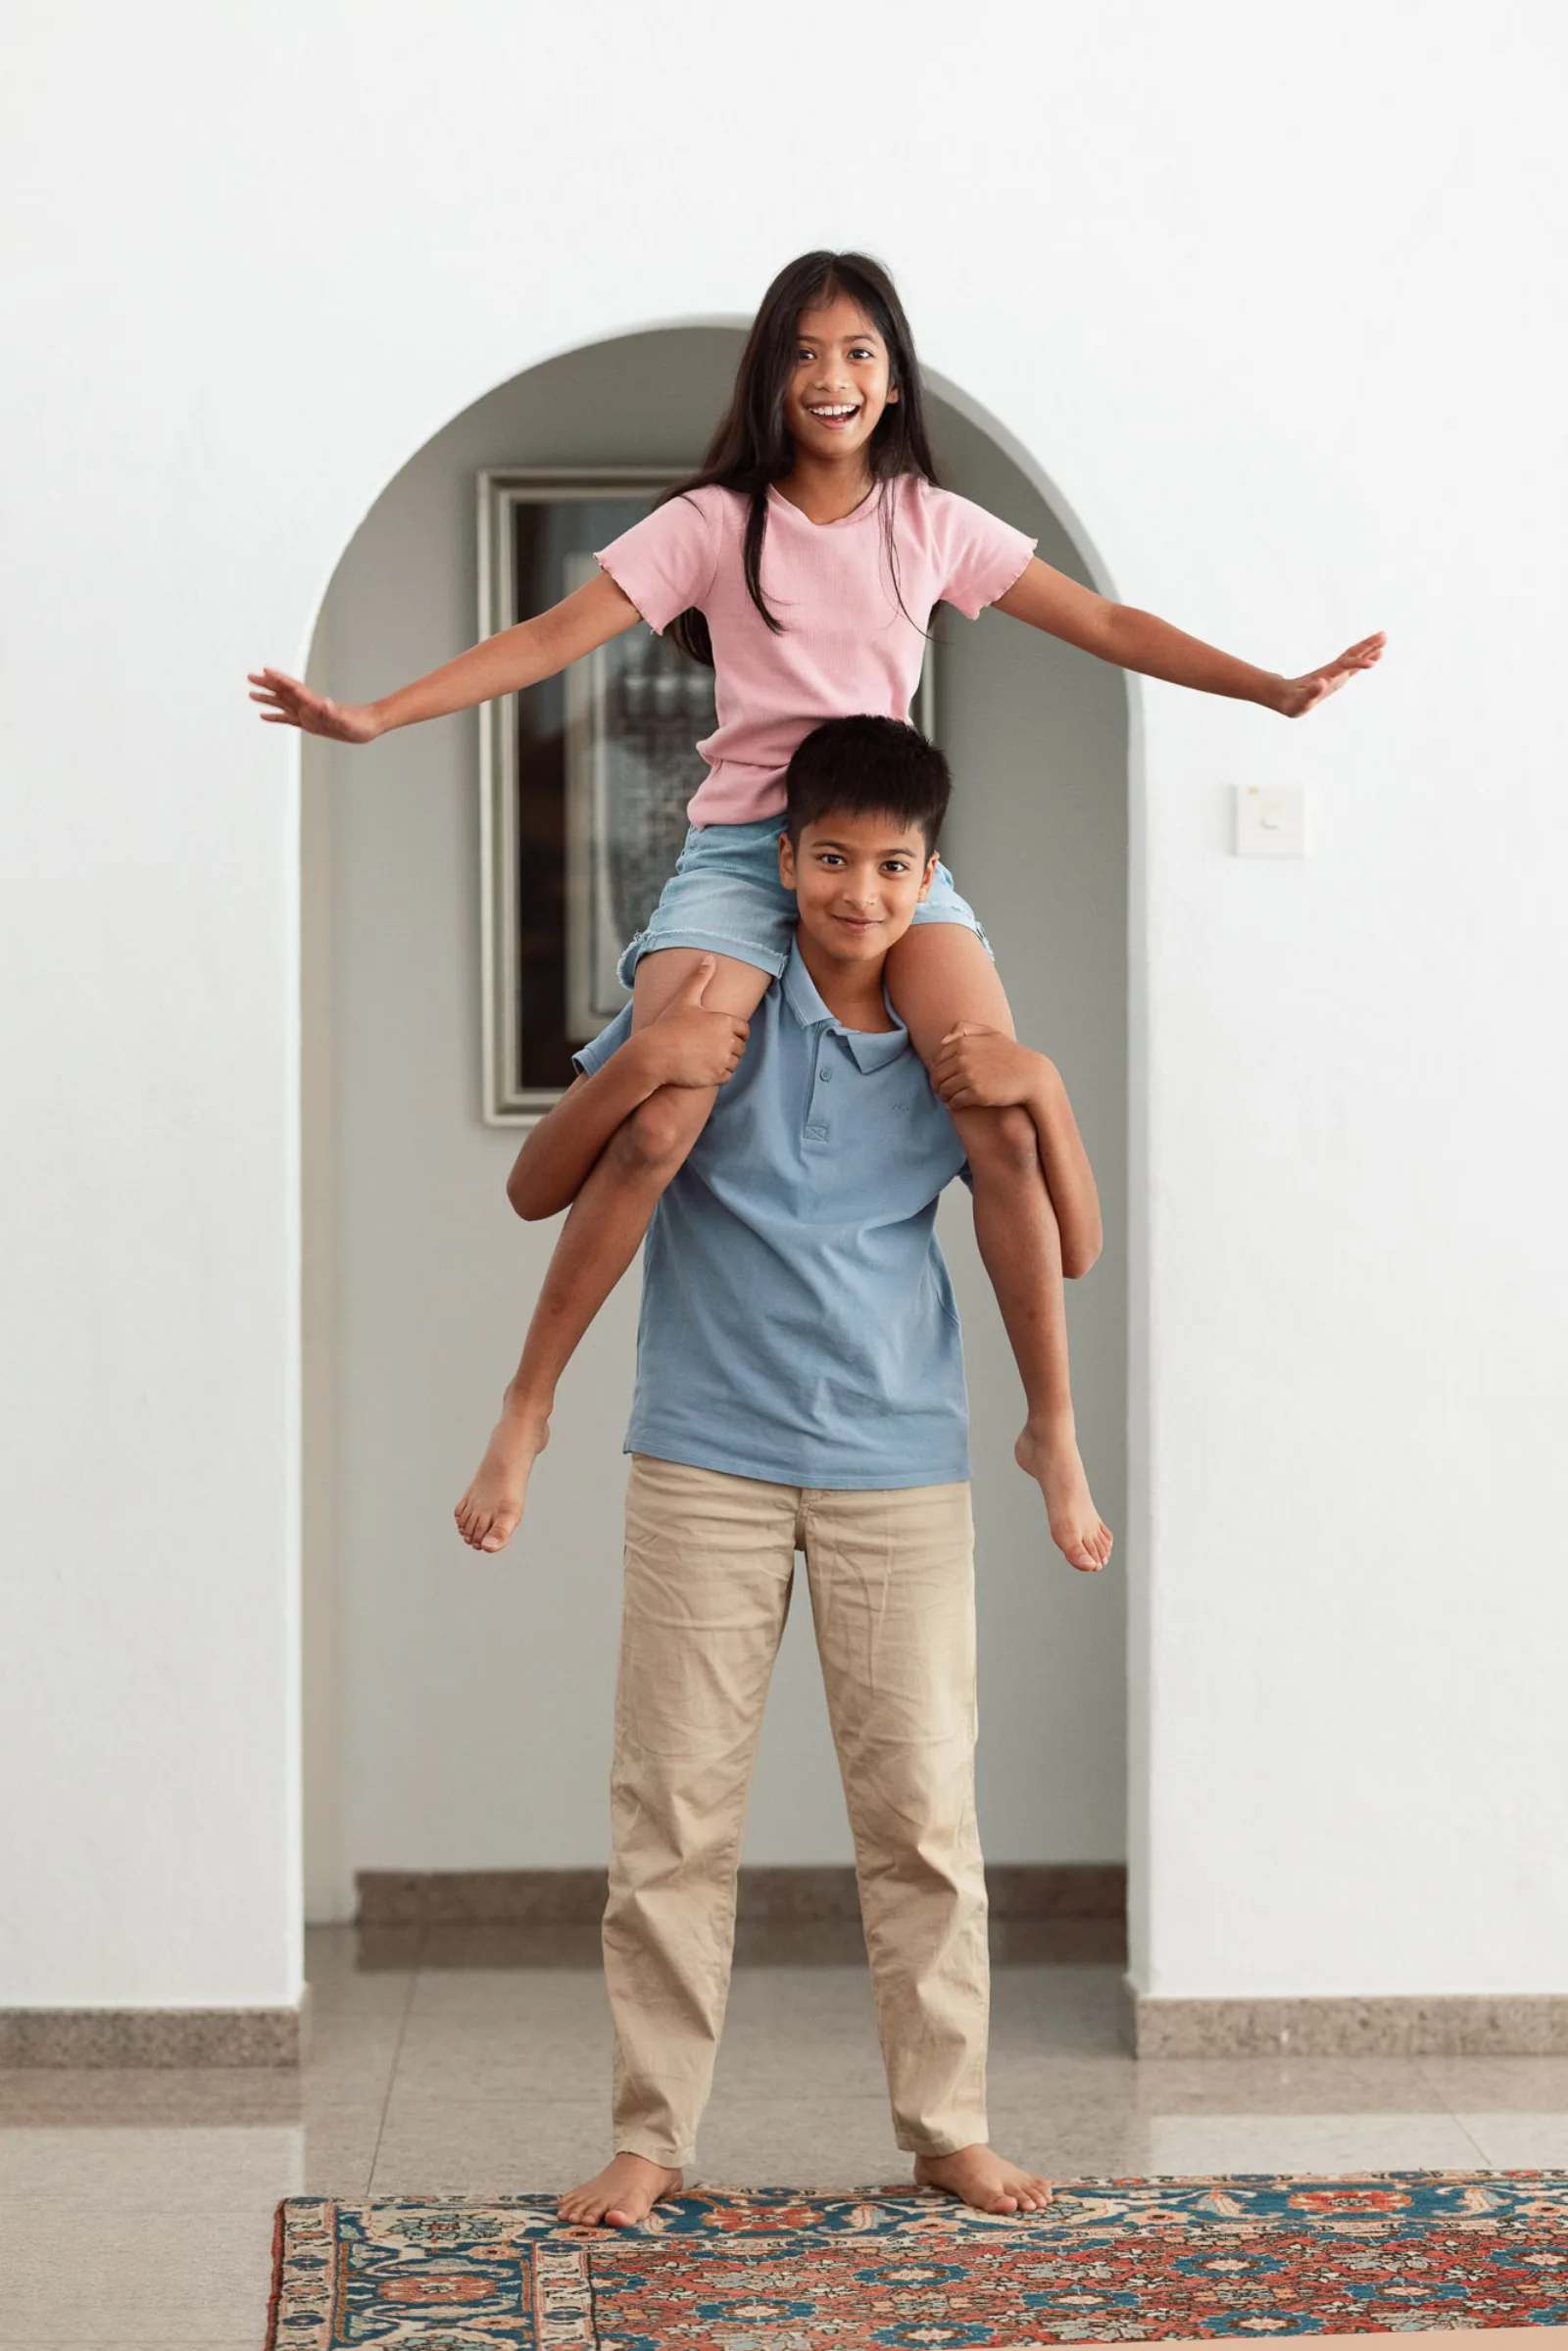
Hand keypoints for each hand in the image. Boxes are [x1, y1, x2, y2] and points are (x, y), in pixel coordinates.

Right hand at [248, 667, 381, 742]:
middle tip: (250, 677)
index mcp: (314, 703)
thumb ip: (334, 712)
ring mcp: (308, 714)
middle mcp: (308, 706)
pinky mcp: (310, 723)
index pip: (293, 688)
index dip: (279, 679)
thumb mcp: (348, 720)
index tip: (264, 670)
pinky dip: (275, 716)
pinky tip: (264, 716)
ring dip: (267, 698)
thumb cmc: (360, 723)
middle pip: (283, 692)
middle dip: (267, 684)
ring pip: (282, 704)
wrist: (368, 725)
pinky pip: (288, 719)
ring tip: (251, 694)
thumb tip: (324, 702)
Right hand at [639, 957, 749, 1089]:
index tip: (721, 1034)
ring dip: (726, 1061)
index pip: (744, 1029)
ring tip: (707, 1057)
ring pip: (735, 1062)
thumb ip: (699, 978)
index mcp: (724, 1021)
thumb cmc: (668, 1025)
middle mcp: (727, 1041)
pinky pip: (728, 1076)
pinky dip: (720, 1074)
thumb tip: (709, 957)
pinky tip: (705, 1068)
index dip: (734, 1032)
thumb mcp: (684, 999)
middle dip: (730, 1047)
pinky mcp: (716, 1077)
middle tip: (711, 1047)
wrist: (654, 1055)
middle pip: (740, 1047)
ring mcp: (722, 1060)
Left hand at [931, 1022, 1046, 1112]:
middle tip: (945, 1091)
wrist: (1031, 1075)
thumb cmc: (1011, 1055)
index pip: (937, 1060)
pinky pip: (954, 1102)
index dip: (939, 1071)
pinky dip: (954, 1105)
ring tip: (951, 1098)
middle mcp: (963, 1058)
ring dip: (945, 1096)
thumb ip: (965, 1029)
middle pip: (937, 1076)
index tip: (945, 1078)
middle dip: (939, 1085)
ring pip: (943, 1090)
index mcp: (964, 1043)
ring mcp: (969, 1076)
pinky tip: (960, 1104)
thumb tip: (943, 1041)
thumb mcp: (991, 1033)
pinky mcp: (976, 1093)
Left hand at [1274, 630, 1385, 718]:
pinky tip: (1374, 657)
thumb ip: (1310, 692)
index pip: (1346, 665)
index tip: (1372, 664)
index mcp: (1328, 674)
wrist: (1282, 696)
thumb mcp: (1299, 700)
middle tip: (1384, 635)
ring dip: (1369, 648)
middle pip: (1353, 653)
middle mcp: (1333, 670)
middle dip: (1368, 645)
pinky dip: (1364, 658)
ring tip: (1384, 638)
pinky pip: (1353, 664)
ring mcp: (1335, 672)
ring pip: (1354, 655)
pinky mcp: (1336, 677)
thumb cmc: (1291, 701)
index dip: (1358, 663)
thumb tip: (1321, 683)